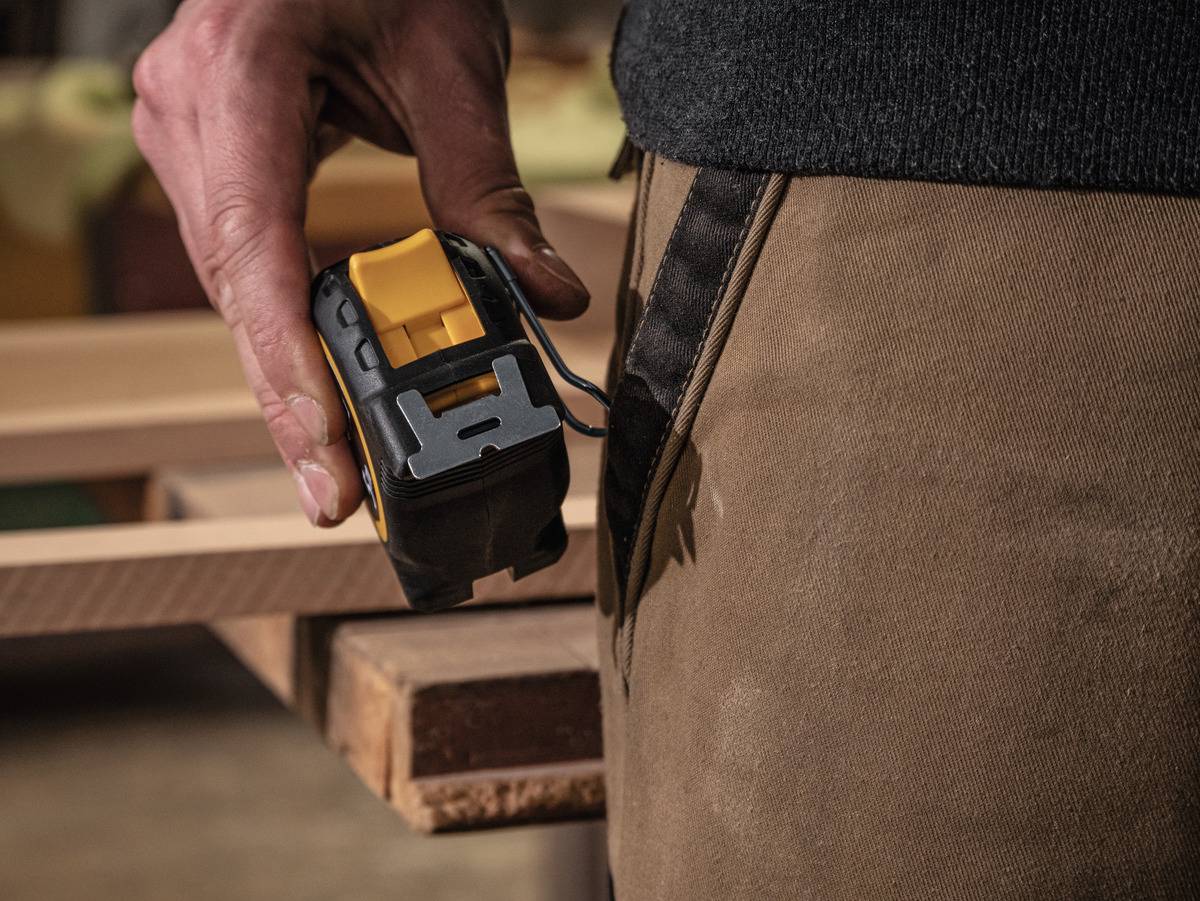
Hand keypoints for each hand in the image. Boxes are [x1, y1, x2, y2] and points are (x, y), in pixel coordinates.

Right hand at [132, 0, 588, 525]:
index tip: (325, 444)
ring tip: (340, 464)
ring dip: (289, 376)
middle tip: (340, 494)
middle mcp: (190, 111)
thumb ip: (488, 186)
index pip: (254, 238)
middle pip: (237, 286)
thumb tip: (545, 294)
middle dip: (292, 397)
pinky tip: (325, 390)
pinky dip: (288, 330)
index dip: (286, 353)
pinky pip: (246, 264)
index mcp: (239, 69)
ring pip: (235, 287)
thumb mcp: (453, 63)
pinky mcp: (212, 160)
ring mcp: (189, 136)